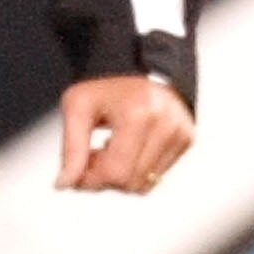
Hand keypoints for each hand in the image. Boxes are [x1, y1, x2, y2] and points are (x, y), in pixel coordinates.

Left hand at [57, 75, 194, 194]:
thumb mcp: (78, 108)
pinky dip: (138, 170)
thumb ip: (71, 149)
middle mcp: (165, 125)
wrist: (142, 68)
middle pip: (130, 183)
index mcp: (138, 115)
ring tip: (113, 151)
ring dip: (122, 177)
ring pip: (144, 185)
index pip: (116, 173)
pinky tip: (130, 149)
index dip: (91, 180)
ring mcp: (180, 133)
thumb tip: (66, 184)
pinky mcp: (187, 140)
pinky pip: (157, 177)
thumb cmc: (108, 88)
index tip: (79, 168)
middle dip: (105, 178)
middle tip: (94, 156)